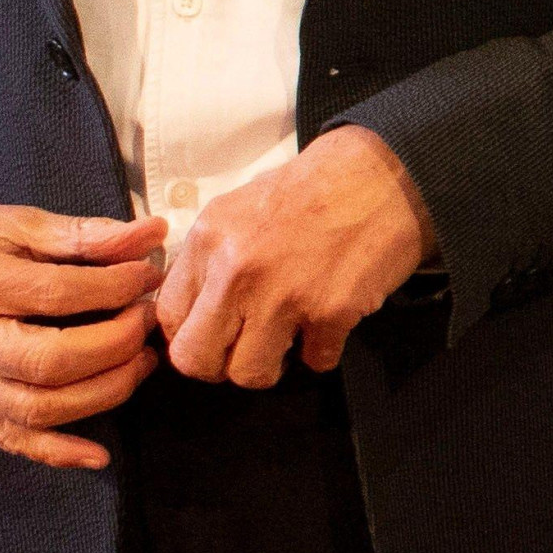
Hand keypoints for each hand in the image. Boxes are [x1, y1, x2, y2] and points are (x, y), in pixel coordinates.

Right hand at [0, 202, 166, 468]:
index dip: (114, 288)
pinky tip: (99, 452)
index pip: (54, 294)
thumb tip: (148, 236)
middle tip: (149, 321)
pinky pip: (8, 441)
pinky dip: (58, 453)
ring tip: (140, 362)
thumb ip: (75, 233)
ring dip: (105, 393)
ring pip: (36, 409)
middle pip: (49, 360)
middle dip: (117, 345)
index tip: (147, 277)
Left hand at [152, 127, 435, 386]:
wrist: (383, 177)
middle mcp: (237, 270)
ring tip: (289, 338)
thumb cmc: (315, 189)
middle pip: (196, 359)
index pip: (169, 318)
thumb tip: (193, 308)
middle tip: (245, 350)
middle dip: (220, 365)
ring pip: (250, 374)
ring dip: (271, 365)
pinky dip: (323, 351)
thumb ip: (210, 258)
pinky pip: (314, 362)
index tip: (213, 335)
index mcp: (209, 239)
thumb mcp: (240, 208)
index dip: (190, 336)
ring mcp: (283, 295)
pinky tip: (329, 324)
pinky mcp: (330, 312)